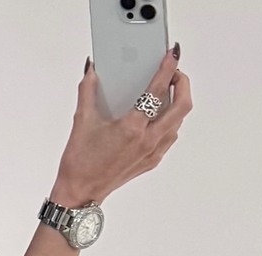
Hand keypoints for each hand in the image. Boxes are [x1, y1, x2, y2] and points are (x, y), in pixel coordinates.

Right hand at [52, 48, 193, 206]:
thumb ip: (87, 90)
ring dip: (177, 103)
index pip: (157, 91)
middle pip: (182, 106)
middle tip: (174, 72)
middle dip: (182, 83)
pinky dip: (170, 121)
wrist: (80, 194)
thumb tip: (91, 70)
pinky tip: (159, 115)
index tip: (172, 54)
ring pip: (178, 122)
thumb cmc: (80, 163)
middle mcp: (147, 141)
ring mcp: (151, 153)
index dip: (167, 68)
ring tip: (167, 91)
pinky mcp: (151, 162)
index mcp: (132, 128)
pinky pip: (170, 136)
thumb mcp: (82, 121)